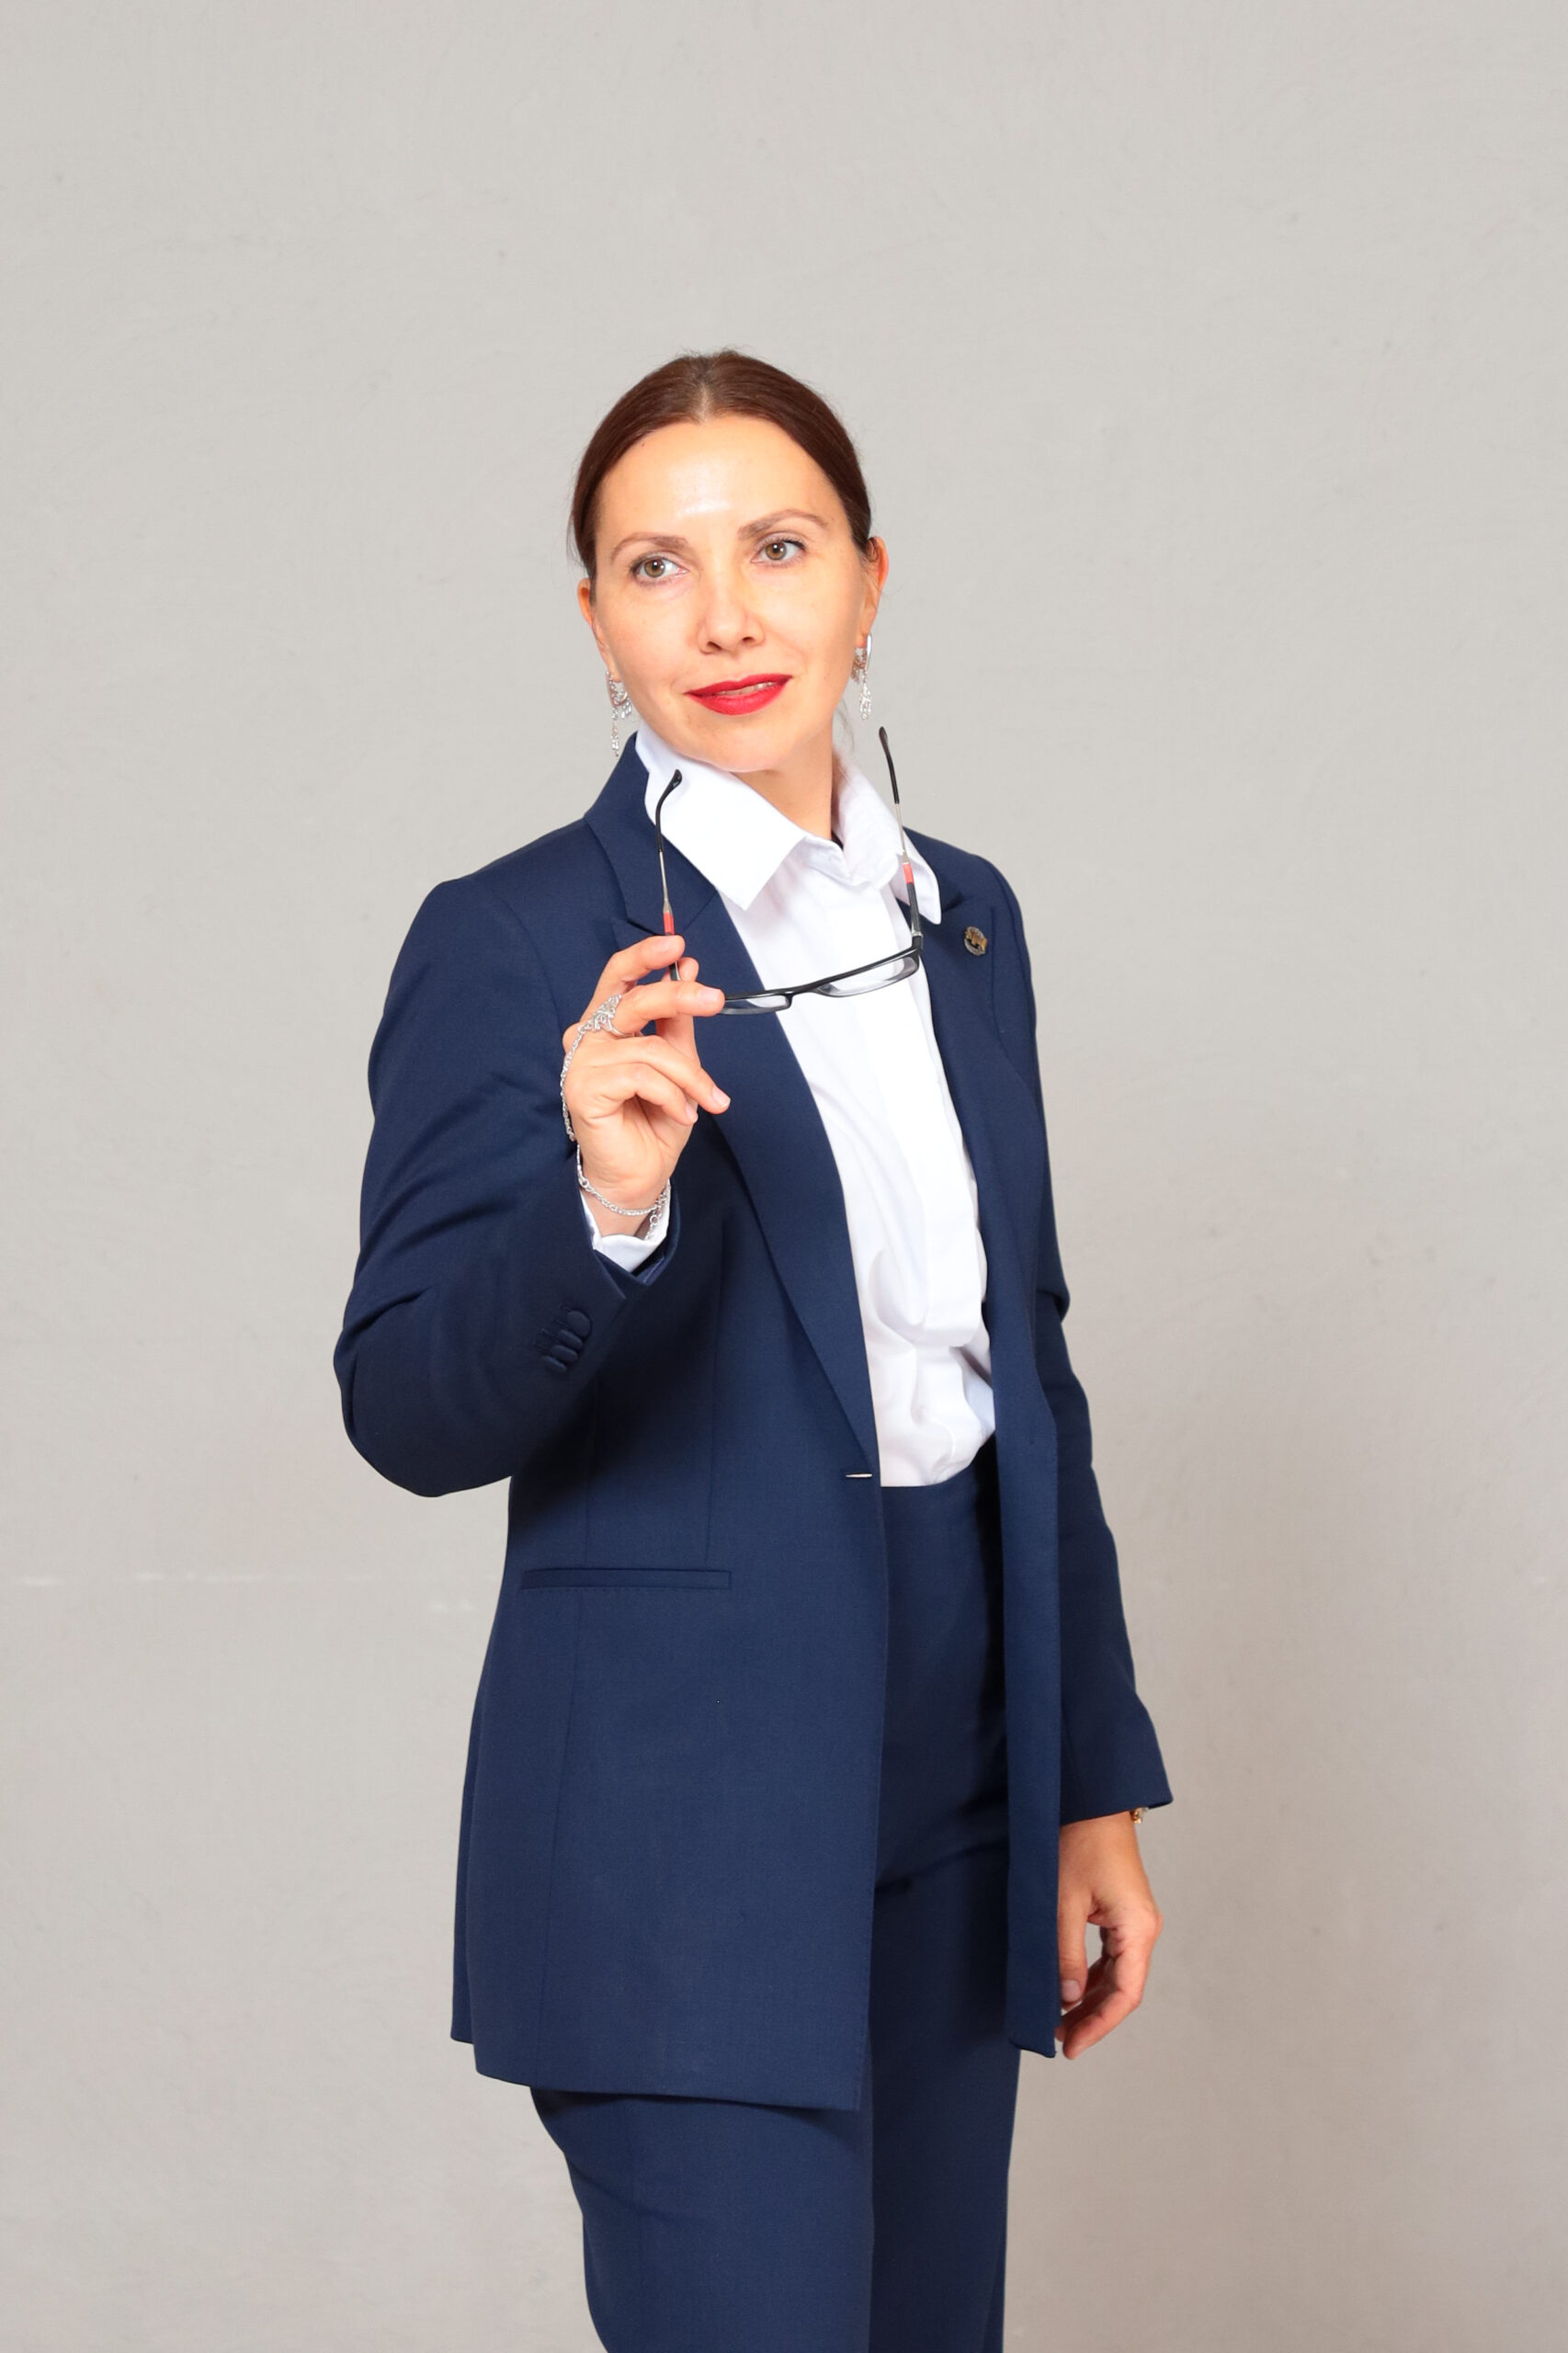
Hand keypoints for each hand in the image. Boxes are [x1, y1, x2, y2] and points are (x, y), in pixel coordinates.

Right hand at [563, 934, 729, 1233]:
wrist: (640, 1174)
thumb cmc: (654, 1121)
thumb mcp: (678, 1064)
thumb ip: (678, 1021)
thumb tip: (689, 969)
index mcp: (607, 1024)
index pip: (618, 976)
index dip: (645, 956)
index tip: (678, 944)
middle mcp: (588, 1037)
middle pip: (634, 1001)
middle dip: (678, 996)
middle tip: (714, 1000)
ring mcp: (582, 1063)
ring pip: (651, 1049)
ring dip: (691, 1076)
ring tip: (709, 1100)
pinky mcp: (582, 1089)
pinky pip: (641, 1076)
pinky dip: (672, 1095)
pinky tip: (682, 1113)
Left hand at [1055, 1812, 1162, 2058]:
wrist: (1090, 1801)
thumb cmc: (1078, 1844)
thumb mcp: (1063, 1902)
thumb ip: (1065, 1954)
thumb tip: (1067, 1999)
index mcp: (1138, 1929)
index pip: (1124, 1995)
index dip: (1098, 2025)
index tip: (1071, 2047)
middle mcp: (1144, 1929)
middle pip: (1123, 1989)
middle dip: (1092, 2017)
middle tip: (1059, 2039)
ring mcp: (1136, 1921)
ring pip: (1117, 1975)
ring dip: (1091, 1999)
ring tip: (1061, 2020)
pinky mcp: (1124, 1913)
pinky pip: (1112, 1957)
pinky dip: (1091, 1976)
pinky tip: (1070, 1989)